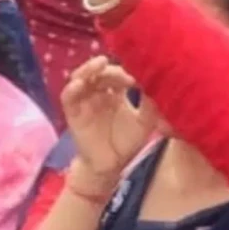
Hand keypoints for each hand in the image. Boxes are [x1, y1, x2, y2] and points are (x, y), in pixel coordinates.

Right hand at [60, 57, 154, 180]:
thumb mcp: (145, 121)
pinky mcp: (73, 112)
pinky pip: (68, 96)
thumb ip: (150, 104)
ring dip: (89, 69)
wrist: (112, 165)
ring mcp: (85, 100)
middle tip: (121, 65)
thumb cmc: (128, 142)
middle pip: (99, 71)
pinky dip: (72, 88)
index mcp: (117, 91)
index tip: (139, 71)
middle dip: (109, 66)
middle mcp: (99, 92)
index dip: (127, 69)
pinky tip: (80, 83)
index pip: (119, 72)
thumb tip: (160, 84)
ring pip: (81, 77)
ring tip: (100, 64)